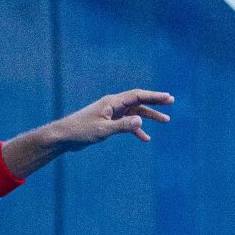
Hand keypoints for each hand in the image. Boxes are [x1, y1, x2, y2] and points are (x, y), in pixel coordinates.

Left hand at [58, 88, 173, 148]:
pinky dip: (136, 129)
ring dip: (148, 116)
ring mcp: (111, 114)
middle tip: (171, 102)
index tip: (168, 98)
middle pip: (138, 101)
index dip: (154, 96)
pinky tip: (145, 138)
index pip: (137, 95)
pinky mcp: (107, 123)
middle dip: (155, 102)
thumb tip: (141, 121)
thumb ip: (122, 126)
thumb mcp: (103, 130)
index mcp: (112, 102)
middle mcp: (113, 105)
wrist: (63, 137)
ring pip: (134, 113)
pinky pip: (126, 124)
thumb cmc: (80, 131)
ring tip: (165, 121)